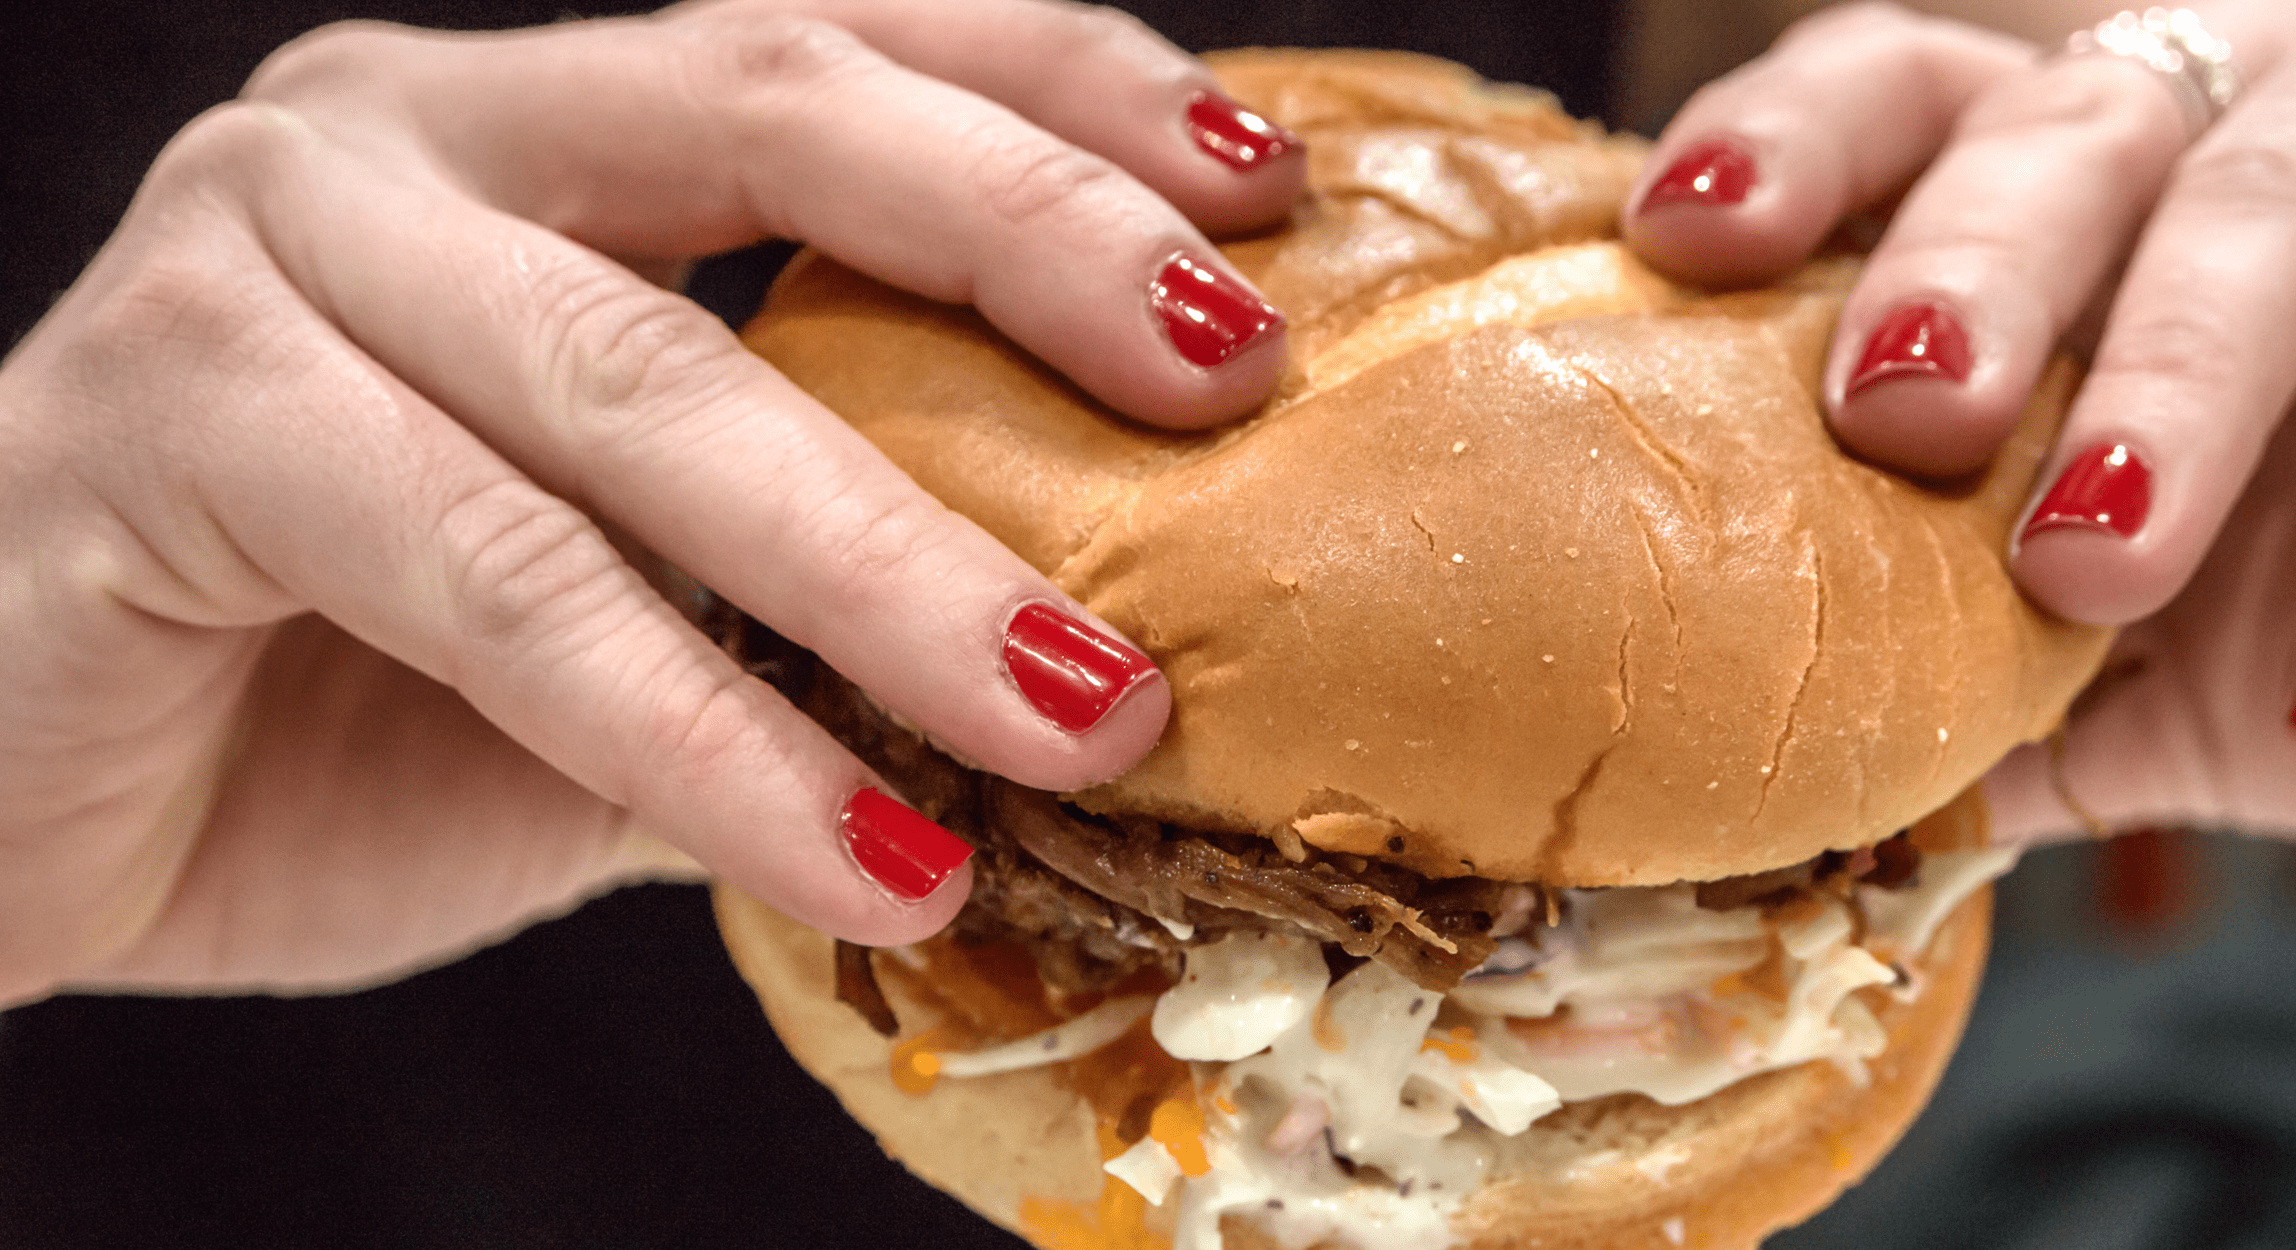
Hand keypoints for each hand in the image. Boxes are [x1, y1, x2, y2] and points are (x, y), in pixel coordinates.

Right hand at [0, 0, 1305, 1004]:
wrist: (23, 791)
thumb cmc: (353, 686)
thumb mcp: (648, 604)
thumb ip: (829, 586)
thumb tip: (1131, 658)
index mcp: (545, 126)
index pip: (849, 40)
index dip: (1066, 91)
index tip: (1269, 196)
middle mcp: (407, 129)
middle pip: (772, 109)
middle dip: (1027, 240)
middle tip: (1235, 384)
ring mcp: (263, 247)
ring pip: (644, 377)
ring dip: (898, 558)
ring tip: (1093, 711)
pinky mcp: (157, 416)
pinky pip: (494, 579)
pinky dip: (700, 734)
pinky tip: (867, 854)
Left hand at [1622, 1, 2295, 845]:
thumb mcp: (2165, 636)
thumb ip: (2003, 688)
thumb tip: (1815, 811)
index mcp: (2092, 185)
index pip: (1910, 92)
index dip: (1793, 147)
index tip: (1682, 240)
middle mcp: (2243, 114)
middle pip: (2070, 130)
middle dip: (1974, 264)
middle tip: (1897, 412)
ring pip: (2280, 205)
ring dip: (2176, 386)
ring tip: (2089, 566)